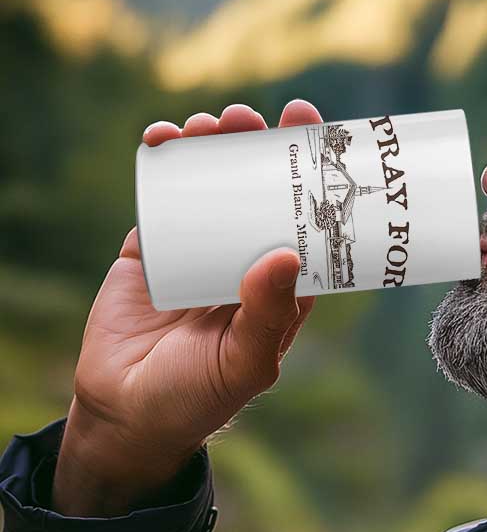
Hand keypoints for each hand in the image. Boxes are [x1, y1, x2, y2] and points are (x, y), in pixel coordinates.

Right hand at [53, 100, 321, 513]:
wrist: (126, 413)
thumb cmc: (199, 396)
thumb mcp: (245, 363)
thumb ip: (268, 314)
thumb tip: (286, 254)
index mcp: (282, 287)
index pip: (307, 223)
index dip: (312, 179)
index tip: (314, 133)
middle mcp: (247, 261)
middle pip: (260, 192)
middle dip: (257, 149)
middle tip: (253, 118)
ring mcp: (200, 250)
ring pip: (213, 185)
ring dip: (213, 147)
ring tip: (211, 124)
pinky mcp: (154, 247)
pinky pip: (163, 196)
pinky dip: (164, 162)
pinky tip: (164, 138)